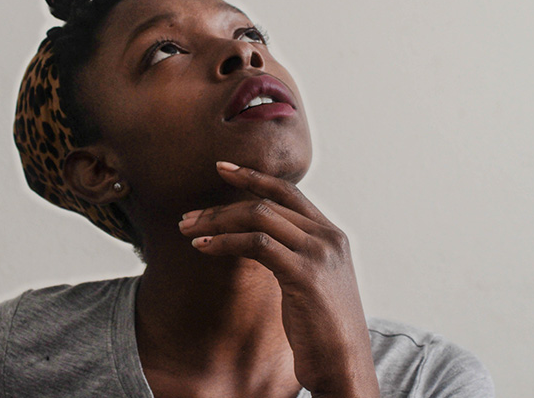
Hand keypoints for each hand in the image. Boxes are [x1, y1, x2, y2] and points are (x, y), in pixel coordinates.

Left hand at [178, 161, 379, 397]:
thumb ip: (293, 254)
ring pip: (259, 216)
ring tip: (189, 231)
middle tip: (188, 217)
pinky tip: (204, 247)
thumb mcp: (312, 281)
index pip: (288, 191)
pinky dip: (225, 242)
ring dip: (217, 221)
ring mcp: (318, 254)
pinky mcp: (304, 274)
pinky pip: (257, 244)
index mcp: (331, 235)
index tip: (222, 168)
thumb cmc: (322, 328)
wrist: (345, 365)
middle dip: (221, 206)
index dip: (253, 176)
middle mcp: (328, 238)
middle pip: (266, 202)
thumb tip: (256, 240)